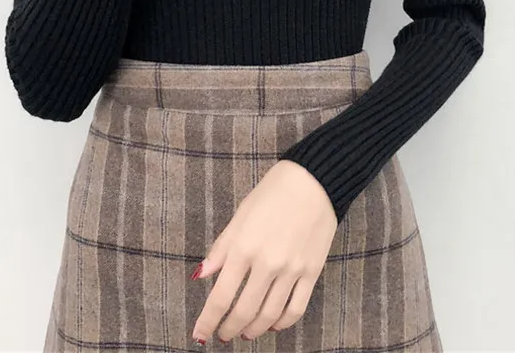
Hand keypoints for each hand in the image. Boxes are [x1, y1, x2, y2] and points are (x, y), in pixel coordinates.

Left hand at [190, 159, 337, 344]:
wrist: (314, 180)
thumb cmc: (273, 192)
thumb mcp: (240, 215)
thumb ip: (221, 248)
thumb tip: (202, 274)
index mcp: (244, 247)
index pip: (221, 296)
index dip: (208, 321)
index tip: (199, 334)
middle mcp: (267, 262)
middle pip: (244, 311)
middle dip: (230, 328)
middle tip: (223, 335)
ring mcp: (292, 269)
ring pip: (269, 315)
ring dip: (254, 330)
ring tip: (246, 333)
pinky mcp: (312, 271)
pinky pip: (296, 308)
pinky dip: (282, 322)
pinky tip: (274, 324)